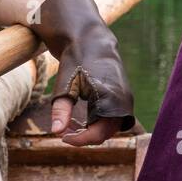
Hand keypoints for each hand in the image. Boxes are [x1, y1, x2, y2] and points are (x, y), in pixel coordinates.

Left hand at [29, 0, 134, 145]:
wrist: (92, 40)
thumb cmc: (77, 61)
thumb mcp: (65, 85)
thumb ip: (61, 110)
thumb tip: (56, 133)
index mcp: (111, 98)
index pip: (99, 133)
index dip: (80, 140)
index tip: (62, 137)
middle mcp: (123, 101)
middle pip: (107, 133)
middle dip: (85, 136)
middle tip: (64, 133)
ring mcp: (126, 99)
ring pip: (111, 126)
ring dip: (92, 130)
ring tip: (71, 125)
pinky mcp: (123, 96)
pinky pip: (113, 117)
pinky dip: (98, 122)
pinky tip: (80, 118)